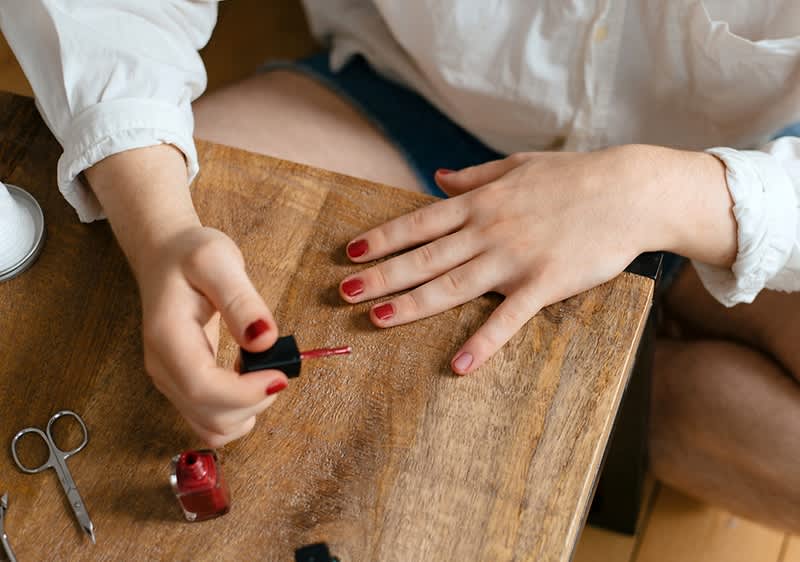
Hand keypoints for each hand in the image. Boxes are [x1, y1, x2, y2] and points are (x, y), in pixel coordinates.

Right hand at [137, 226, 286, 446]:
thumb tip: (264, 340)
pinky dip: (237, 412)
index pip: (202, 388)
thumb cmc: (189, 254)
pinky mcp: (181, 386)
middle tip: (278, 368)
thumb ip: (241, 300)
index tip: (279, 375)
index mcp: (167, 336)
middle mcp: (163, 367)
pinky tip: (249, 380)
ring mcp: (170, 381)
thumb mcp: (218, 260)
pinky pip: (210, 420)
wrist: (164, 255)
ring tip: (263, 372)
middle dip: (254, 402)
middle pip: (209, 415)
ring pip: (211, 427)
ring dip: (247, 411)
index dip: (246, 392)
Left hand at [339, 145, 730, 373]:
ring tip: (377, 319)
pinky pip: (508, 318)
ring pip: (453, 285)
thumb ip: (474, 175)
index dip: (383, 238)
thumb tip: (437, 176)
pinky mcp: (545, 284)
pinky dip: (483, 342)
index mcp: (481, 202)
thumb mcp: (517, 166)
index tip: (352, 252)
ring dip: (413, 303)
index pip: (420, 223)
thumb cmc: (573, 176)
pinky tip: (460, 365)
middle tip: (345, 291)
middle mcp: (489, 230)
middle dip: (382, 275)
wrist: (630, 191)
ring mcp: (514, 259)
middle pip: (424, 257)